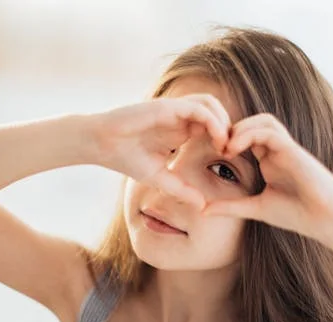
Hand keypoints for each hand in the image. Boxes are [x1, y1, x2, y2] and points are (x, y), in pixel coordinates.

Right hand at [91, 94, 230, 207]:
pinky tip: (216, 139)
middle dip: (229, 129)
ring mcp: (174, 110)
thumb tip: (203, 207)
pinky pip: (199, 108)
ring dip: (224, 121)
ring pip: (211, 104)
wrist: (100, 144)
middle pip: (217, 111)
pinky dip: (213, 121)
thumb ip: (181, 190)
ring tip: (225, 144)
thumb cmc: (125, 158)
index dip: (225, 140)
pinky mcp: (167, 107)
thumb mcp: (160, 178)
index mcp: (180, 130)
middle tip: (232, 151)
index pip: (212, 126)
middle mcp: (180, 117)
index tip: (229, 159)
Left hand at [201, 113, 332, 243]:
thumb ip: (230, 206)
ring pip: (263, 121)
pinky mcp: (294, 151)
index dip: (226, 140)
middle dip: (231, 129)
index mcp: (269, 160)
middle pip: (253, 123)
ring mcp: (286, 149)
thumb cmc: (296, 215)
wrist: (326, 220)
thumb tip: (203, 210)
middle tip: (214, 145)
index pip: (246, 137)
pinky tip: (234, 148)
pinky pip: (270, 132)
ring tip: (224, 146)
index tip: (210, 153)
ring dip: (241, 128)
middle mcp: (277, 150)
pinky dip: (250, 135)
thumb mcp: (255, 209)